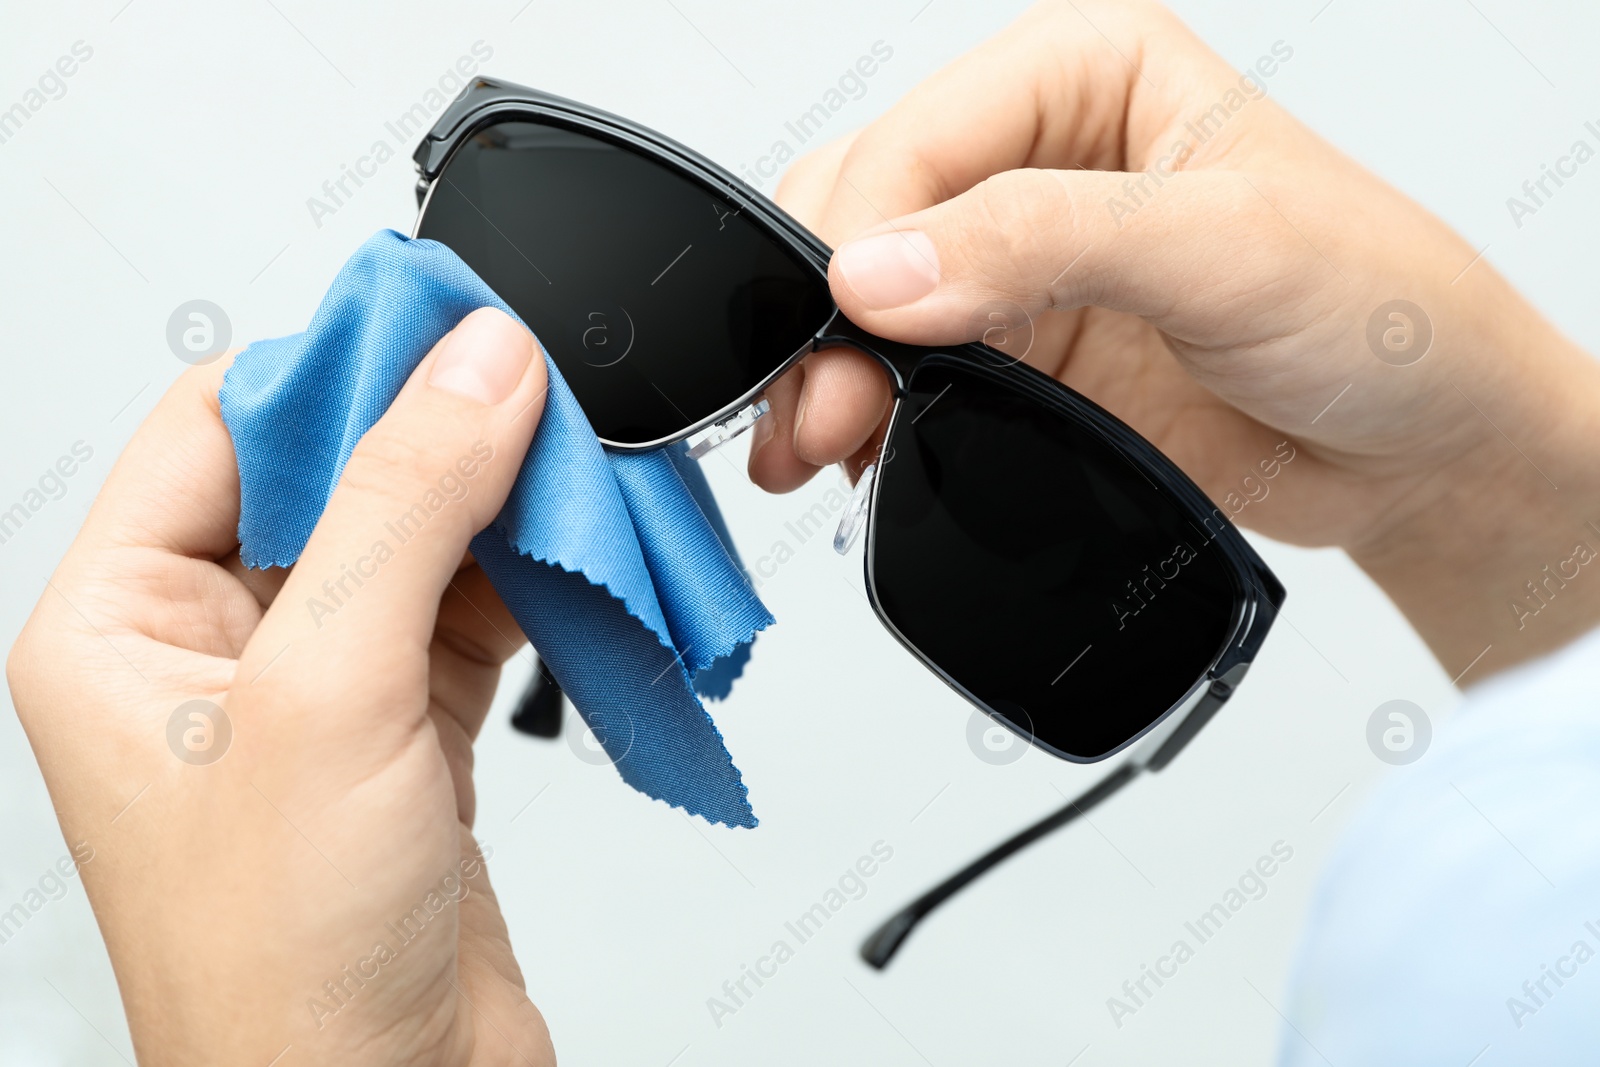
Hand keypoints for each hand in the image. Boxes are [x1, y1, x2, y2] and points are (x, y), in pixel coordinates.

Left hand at [8, 309, 555, 1065]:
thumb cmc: (284, 973)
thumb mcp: (327, 697)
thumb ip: (406, 510)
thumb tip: (475, 369)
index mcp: (120, 627)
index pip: (222, 425)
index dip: (335, 364)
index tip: (445, 321)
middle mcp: (213, 652)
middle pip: (334, 473)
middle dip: (441, 434)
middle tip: (533, 392)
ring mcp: (319, 692)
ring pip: (418, 539)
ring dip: (503, 507)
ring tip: (578, 473)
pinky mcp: (408, 733)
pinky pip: (474, 611)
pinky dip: (536, 580)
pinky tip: (582, 559)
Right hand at [748, 0, 1599, 677]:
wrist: (1416, 449)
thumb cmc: (1378, 308)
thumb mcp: (1221, 247)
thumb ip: (1042, 243)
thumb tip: (883, 275)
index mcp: (1085, 76)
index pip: (922, 136)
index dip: (868, 229)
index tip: (853, 319)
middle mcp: (1036, 163)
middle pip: (868, 209)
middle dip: (826, 304)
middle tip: (826, 397)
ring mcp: (1015, 269)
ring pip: (863, 299)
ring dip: (829, 366)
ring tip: (823, 436)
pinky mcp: (1013, 362)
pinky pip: (900, 376)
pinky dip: (865, 414)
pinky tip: (863, 449)